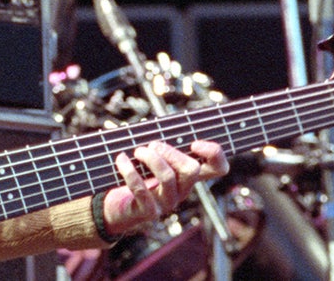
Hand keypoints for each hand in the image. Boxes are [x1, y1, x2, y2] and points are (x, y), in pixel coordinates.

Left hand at [101, 139, 226, 237]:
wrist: (115, 208)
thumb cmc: (135, 175)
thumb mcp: (152, 157)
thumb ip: (162, 142)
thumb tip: (159, 122)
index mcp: (187, 175)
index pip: (217, 168)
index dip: (215, 154)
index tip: (194, 143)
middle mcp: (182, 190)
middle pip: (191, 170)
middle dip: (170, 151)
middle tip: (152, 145)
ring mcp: (167, 203)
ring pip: (167, 177)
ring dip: (150, 158)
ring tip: (137, 151)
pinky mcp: (148, 212)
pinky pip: (141, 190)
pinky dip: (129, 170)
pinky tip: (121, 159)